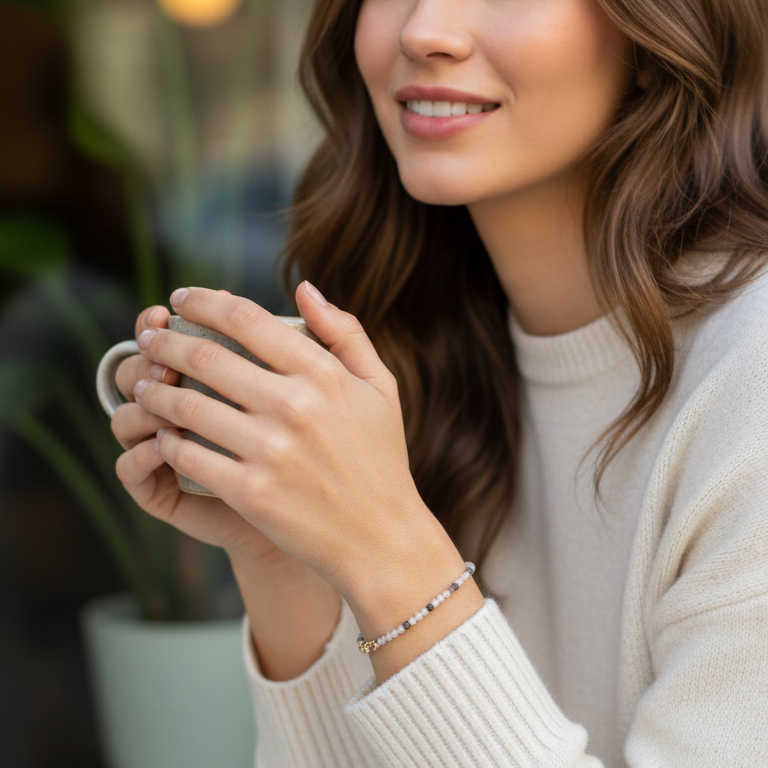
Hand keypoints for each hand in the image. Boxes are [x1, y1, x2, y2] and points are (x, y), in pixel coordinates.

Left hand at [130, 283, 443, 598]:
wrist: (381, 537)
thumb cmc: (380, 458)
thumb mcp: (380, 387)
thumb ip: (345, 332)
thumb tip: (304, 288)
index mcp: (324, 373)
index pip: (247, 318)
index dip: (203, 301)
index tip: (181, 298)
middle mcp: (294, 405)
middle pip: (205, 356)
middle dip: (164, 340)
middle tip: (147, 338)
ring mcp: (269, 450)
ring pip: (186, 404)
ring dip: (154, 389)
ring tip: (144, 385)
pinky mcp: (249, 492)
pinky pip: (187, 455)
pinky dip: (165, 441)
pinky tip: (161, 435)